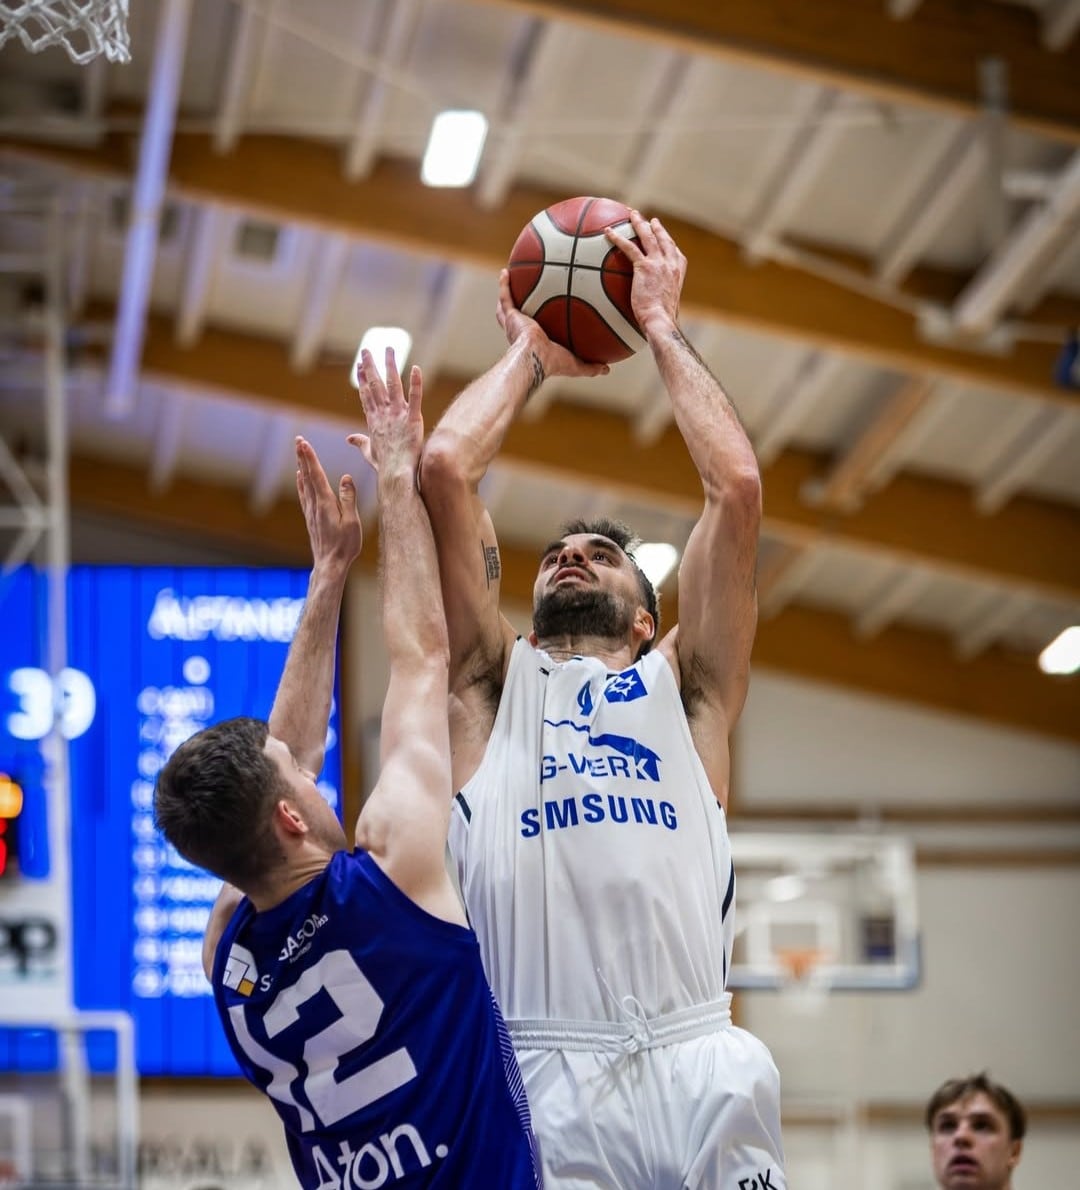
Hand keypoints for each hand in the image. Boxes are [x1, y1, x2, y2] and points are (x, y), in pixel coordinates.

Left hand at [295, 435, 362, 570]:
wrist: (330, 564)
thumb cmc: (345, 545)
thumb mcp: (352, 522)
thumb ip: (348, 498)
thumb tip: (345, 477)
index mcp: (326, 503)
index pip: (316, 475)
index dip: (310, 457)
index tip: (303, 443)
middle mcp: (315, 504)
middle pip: (307, 475)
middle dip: (303, 456)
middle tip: (298, 440)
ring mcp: (311, 511)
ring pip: (304, 483)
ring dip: (301, 466)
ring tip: (298, 453)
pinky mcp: (311, 517)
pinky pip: (304, 494)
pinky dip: (301, 481)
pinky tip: (300, 477)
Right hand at [347, 347, 423, 478]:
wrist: (396, 475)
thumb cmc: (384, 466)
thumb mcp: (369, 452)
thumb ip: (360, 442)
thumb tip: (350, 438)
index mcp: (374, 420)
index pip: (366, 395)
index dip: (362, 379)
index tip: (359, 365)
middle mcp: (383, 414)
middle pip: (375, 385)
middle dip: (370, 366)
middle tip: (366, 350)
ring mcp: (398, 415)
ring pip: (392, 385)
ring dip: (390, 366)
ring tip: (388, 349)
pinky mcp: (413, 420)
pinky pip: (415, 398)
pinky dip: (416, 383)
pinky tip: (416, 369)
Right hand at [496, 269, 608, 379]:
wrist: (537, 357)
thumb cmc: (554, 363)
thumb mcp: (577, 364)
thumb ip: (591, 366)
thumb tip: (607, 370)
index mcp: (536, 342)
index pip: (536, 332)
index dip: (538, 324)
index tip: (544, 313)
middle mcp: (522, 333)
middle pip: (518, 317)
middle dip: (519, 307)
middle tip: (524, 293)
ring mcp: (514, 324)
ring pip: (507, 306)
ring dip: (507, 292)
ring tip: (509, 277)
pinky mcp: (511, 316)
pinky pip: (506, 296)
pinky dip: (504, 284)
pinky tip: (505, 271)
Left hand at [605, 210, 685, 339]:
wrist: (660, 321)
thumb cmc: (661, 322)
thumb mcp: (665, 311)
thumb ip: (659, 304)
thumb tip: (651, 314)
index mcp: (677, 273)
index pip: (675, 253)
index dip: (669, 243)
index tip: (664, 237)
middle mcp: (670, 264)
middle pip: (663, 239)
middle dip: (656, 227)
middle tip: (650, 220)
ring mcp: (658, 263)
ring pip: (648, 237)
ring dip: (639, 223)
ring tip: (632, 214)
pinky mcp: (644, 266)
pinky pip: (629, 247)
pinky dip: (618, 237)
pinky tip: (608, 231)